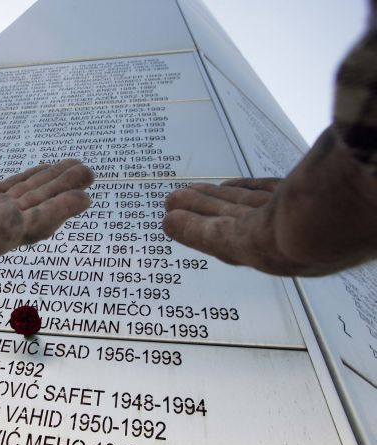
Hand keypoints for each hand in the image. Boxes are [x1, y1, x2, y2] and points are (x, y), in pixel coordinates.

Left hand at [0, 159, 94, 268]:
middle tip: (78, 170)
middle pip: (26, 204)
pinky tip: (84, 194)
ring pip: (38, 209)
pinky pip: (41, 217)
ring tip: (88, 171)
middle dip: (52, 186)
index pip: (1, 201)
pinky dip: (65, 206)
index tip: (41, 172)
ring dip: (64, 190)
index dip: (25, 185)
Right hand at [162, 127, 376, 275]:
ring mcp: (277, 243)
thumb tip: (345, 114)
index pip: (274, 202)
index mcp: (322, 216)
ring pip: (226, 222)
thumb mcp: (344, 159)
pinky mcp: (252, 246)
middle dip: (212, 205)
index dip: (245, 192)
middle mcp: (299, 236)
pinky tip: (172, 221)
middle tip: (183, 198)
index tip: (224, 186)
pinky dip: (191, 229)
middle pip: (244, 214)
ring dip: (196, 212)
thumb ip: (333, 150)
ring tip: (171, 203)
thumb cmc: (358, 181)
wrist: (354, 207)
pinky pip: (213, 235)